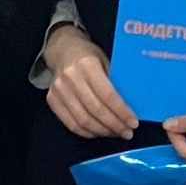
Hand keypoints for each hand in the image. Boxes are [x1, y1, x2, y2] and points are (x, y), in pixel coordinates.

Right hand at [42, 25, 138, 139]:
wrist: (64, 51)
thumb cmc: (90, 56)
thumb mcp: (106, 61)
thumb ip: (115, 82)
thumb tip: (132, 107)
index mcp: (87, 65)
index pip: (107, 94)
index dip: (121, 112)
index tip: (133, 123)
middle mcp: (71, 78)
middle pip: (95, 110)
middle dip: (114, 125)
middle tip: (127, 133)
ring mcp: (58, 90)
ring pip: (82, 120)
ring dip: (102, 131)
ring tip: (116, 133)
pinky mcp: (52, 101)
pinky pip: (71, 124)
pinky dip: (87, 132)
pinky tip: (100, 132)